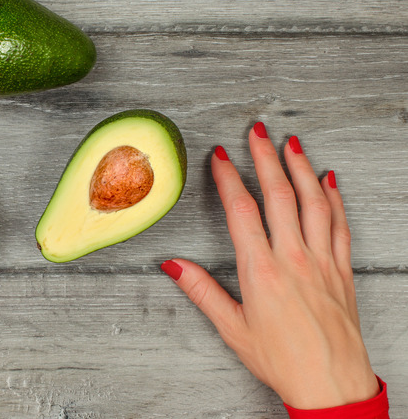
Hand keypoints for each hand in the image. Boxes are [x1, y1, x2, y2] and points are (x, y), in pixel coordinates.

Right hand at [162, 122, 378, 408]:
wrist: (331, 384)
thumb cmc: (282, 360)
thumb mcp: (232, 328)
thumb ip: (201, 291)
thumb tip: (173, 265)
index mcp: (261, 270)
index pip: (241, 210)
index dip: (228, 178)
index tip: (219, 156)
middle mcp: (294, 258)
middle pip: (279, 194)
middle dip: (265, 157)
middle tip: (257, 131)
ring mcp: (322, 261)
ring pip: (314, 202)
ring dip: (301, 168)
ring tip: (291, 144)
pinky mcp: (343, 270)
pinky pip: (341, 225)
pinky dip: (335, 198)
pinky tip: (329, 181)